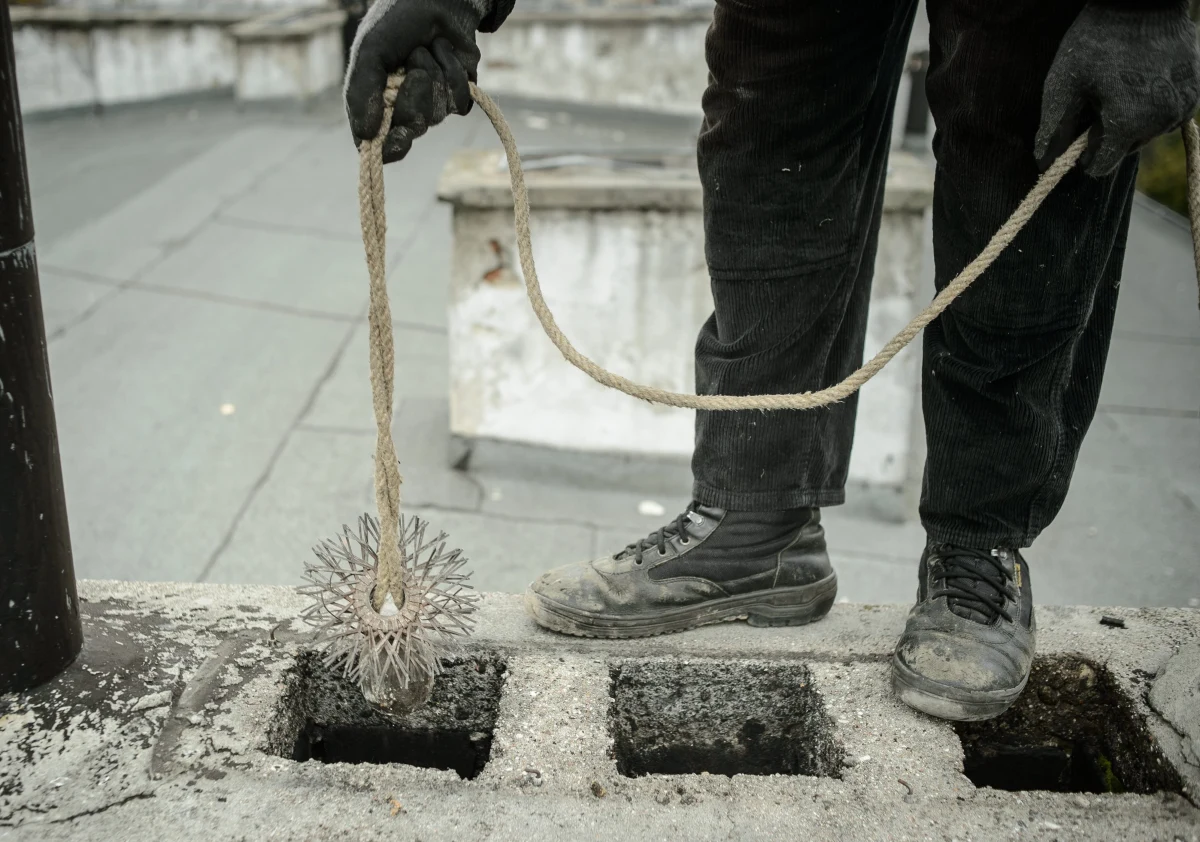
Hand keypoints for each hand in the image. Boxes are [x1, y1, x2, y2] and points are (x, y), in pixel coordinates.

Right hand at [344, 0, 514, 162]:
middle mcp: (403, 111)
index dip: (391, 146)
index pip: (382, 146)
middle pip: (412, 130)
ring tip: (424, 50)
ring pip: (438, 113)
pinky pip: (460, 101)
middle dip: (413, 96)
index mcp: (376, 105)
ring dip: (432, 73)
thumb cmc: (395, 24)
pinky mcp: (457, 96)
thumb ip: (362, 93)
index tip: (399, 135)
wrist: (435, 0)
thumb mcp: (369, 52)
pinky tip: (444, 52)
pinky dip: (453, 72)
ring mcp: (432, 105)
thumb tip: (366, 136)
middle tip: (411, 67)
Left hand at [1035, 0, 1199, 176]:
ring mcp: (1184, 105)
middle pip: (1126, 148)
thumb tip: (1043, 162)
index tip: (1077, 138)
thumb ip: (1053, 127)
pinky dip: (1153, 106)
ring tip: (1119, 88)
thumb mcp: (1064, 84)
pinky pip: (1169, 113)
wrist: (1142, 1)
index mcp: (1128, 123)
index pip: (1103, 165)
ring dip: (1132, 121)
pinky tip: (1140, 82)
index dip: (1084, 156)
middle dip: (1109, 134)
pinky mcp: (1196, 89)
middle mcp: (1161, 121)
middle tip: (1098, 102)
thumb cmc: (1097, 41)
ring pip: (1148, 132)